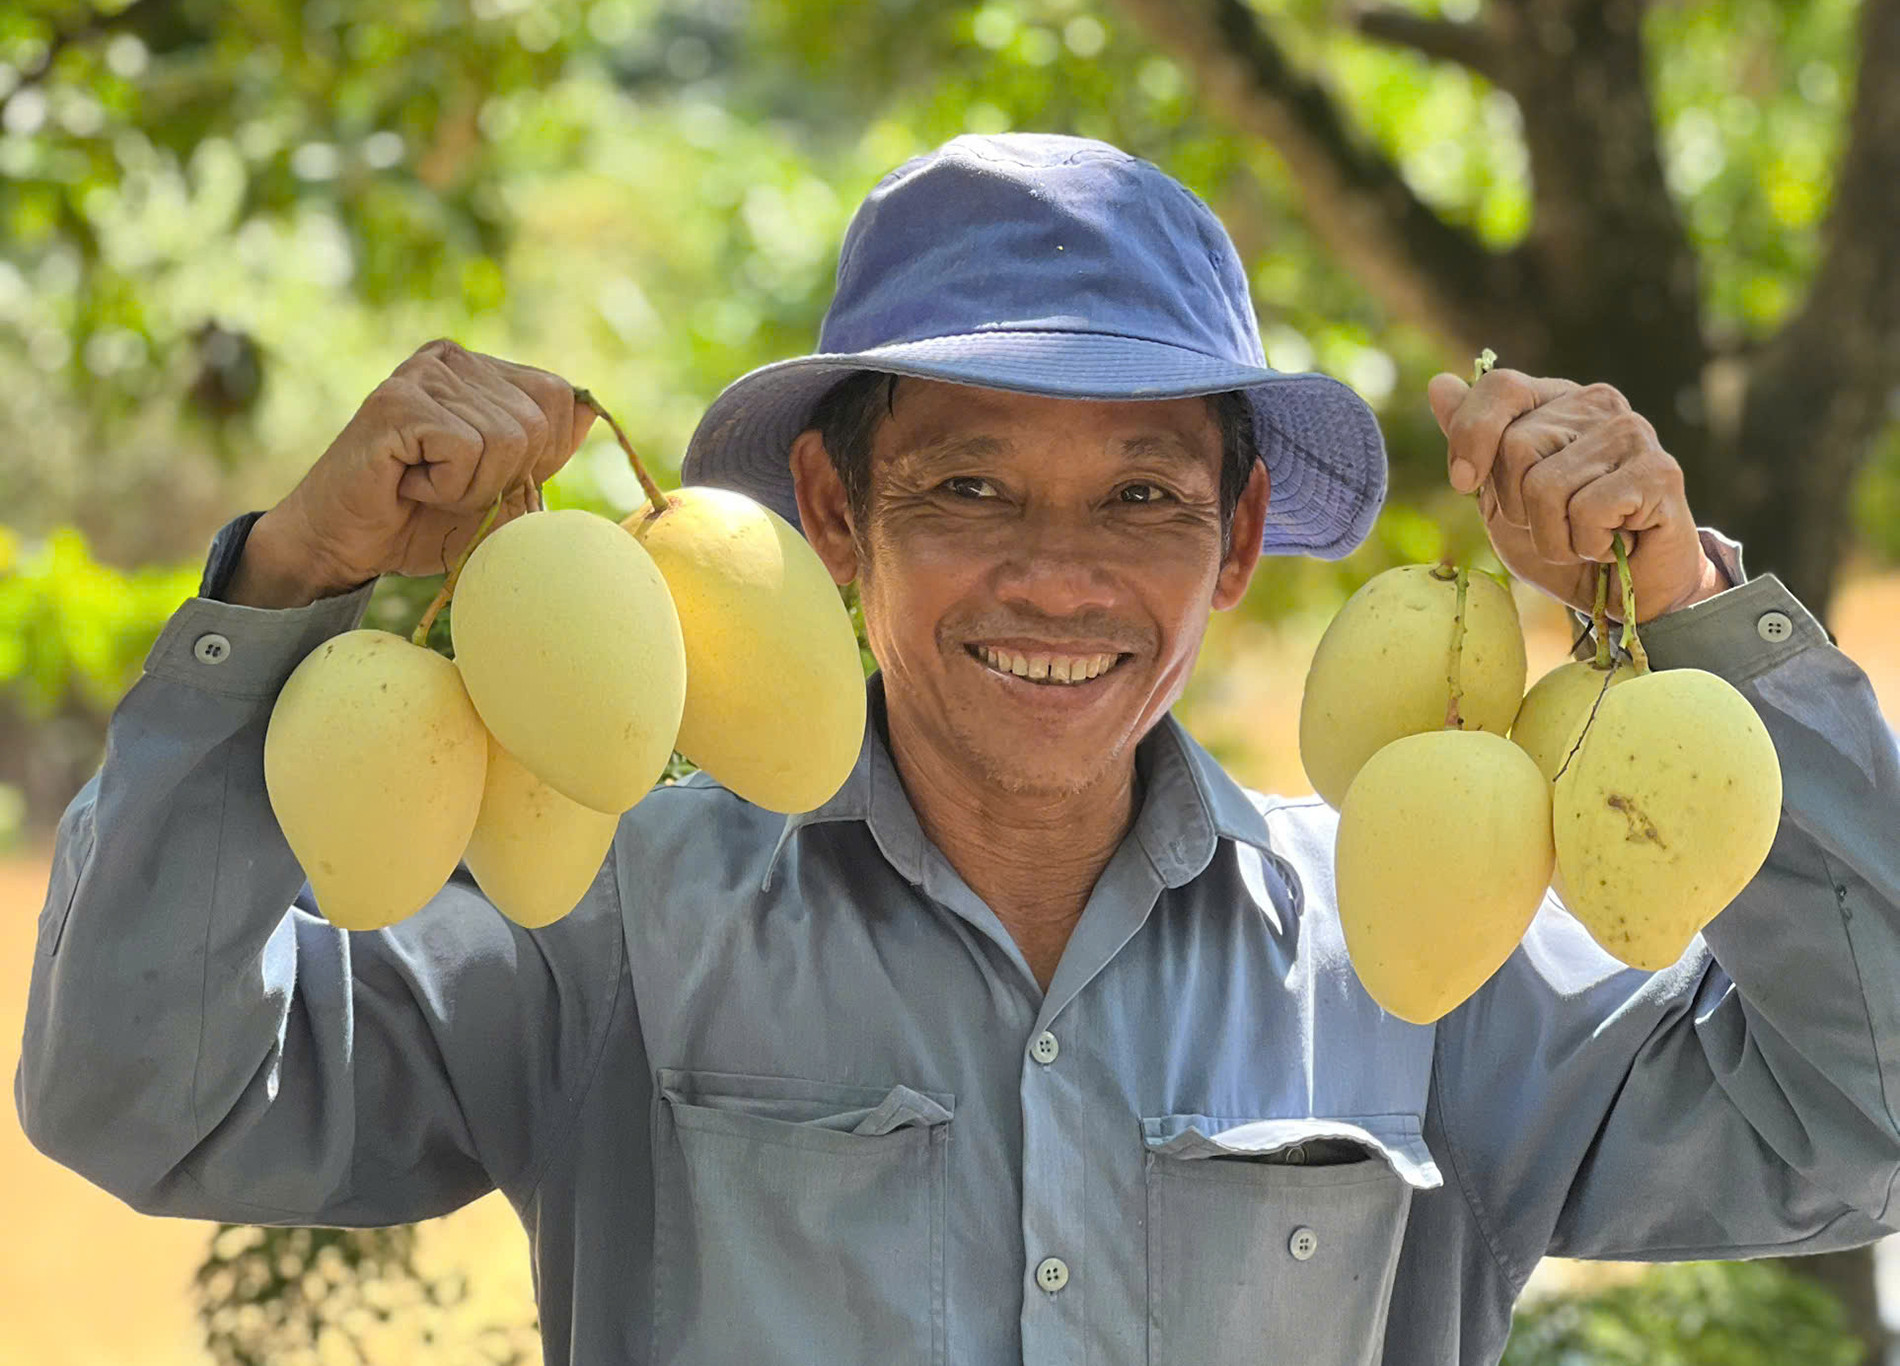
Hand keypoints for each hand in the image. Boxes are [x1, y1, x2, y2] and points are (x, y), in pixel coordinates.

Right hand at [251, 338, 594, 596]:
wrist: (344, 544)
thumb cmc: (422, 519)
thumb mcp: (504, 490)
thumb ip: (545, 454)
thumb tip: (591, 410)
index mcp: (482, 372)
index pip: (560, 397)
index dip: (540, 454)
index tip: (486, 476)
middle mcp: (453, 359)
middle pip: (536, 422)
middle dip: (504, 476)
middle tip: (449, 487)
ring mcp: (423, 374)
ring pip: (505, 439)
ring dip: (472, 486)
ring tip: (426, 485)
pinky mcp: (398, 401)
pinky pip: (466, 448)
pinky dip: (446, 485)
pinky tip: (407, 481)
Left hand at [1425, 369, 1727, 621]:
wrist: (1627, 592)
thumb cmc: (1564, 541)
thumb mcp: (1500, 494)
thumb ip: (1472, 440)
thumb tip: (1439, 384)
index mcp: (1558, 401)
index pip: (1501, 387)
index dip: (1471, 437)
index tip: (1464, 484)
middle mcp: (1598, 404)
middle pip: (1516, 447)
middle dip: (1518, 507)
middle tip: (1556, 523)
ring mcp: (1632, 433)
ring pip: (1545, 486)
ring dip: (1552, 536)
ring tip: (1585, 537)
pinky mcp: (1659, 471)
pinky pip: (1586, 511)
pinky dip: (1587, 545)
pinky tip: (1614, 543)